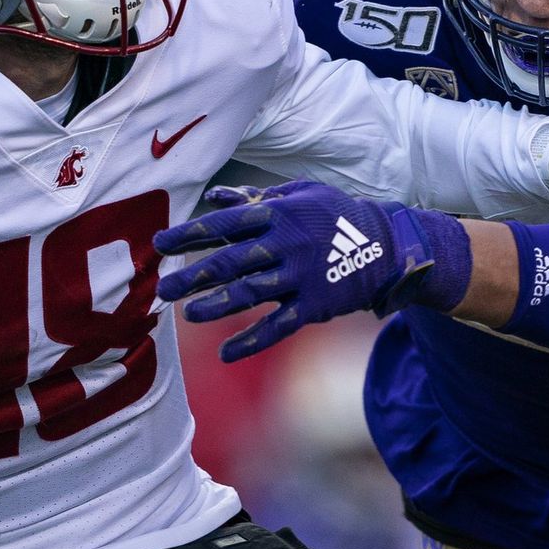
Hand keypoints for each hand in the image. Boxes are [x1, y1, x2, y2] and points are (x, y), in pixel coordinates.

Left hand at [155, 181, 468, 362]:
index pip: (226, 224)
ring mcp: (301, 276)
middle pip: (231, 261)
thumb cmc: (337, 215)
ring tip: (189, 314)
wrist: (387, 246)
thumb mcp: (302, 194)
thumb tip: (215, 197)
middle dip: (193, 275)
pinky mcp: (314, 304)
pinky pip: (279, 325)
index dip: (191, 233)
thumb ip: (257, 198)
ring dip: (216, 305)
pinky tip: (226, 353)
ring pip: (251, 293)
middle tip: (162, 288)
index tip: (160, 243)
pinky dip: (252, 340)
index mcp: (280, 214)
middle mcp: (287, 244)